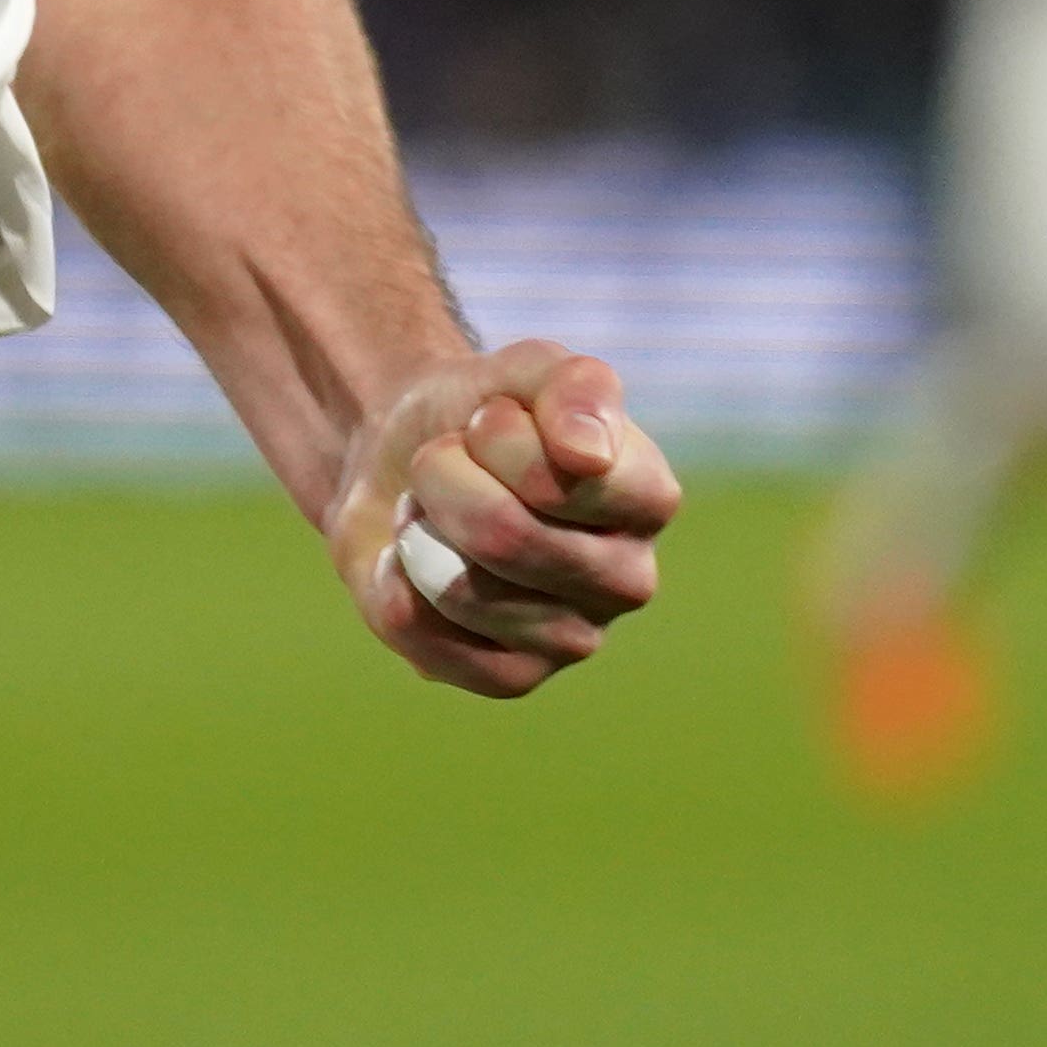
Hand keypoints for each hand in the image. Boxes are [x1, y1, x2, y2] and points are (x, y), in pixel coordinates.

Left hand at [329, 341, 679, 696]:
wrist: (408, 460)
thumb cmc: (484, 412)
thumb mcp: (527, 369)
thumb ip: (573, 387)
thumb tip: (588, 453)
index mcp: (649, 497)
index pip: (564, 475)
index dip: (497, 435)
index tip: (489, 419)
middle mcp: (629, 578)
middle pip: (501, 535)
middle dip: (442, 477)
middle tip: (443, 461)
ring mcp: (575, 639)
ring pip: (459, 587)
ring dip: (417, 528)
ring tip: (435, 511)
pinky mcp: (512, 678)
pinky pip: (424, 631)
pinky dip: (396, 581)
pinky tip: (417, 562)